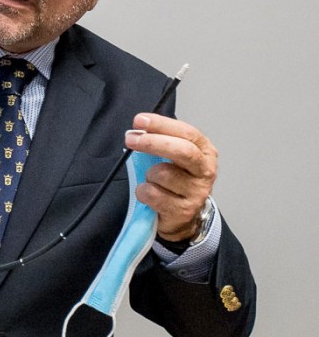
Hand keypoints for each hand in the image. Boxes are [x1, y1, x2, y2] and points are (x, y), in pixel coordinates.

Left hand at [124, 113, 217, 241]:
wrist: (182, 215)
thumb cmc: (176, 181)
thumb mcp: (174, 157)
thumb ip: (161, 141)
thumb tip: (137, 130)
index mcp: (204, 151)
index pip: (186, 132)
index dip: (161, 124)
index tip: (140, 120)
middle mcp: (205, 170)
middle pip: (182, 151)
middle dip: (153, 142)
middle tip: (130, 139)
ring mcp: (197, 192)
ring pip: (162, 174)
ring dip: (148, 175)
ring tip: (151, 180)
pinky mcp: (183, 210)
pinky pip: (153, 194)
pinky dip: (143, 191)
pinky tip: (149, 194)